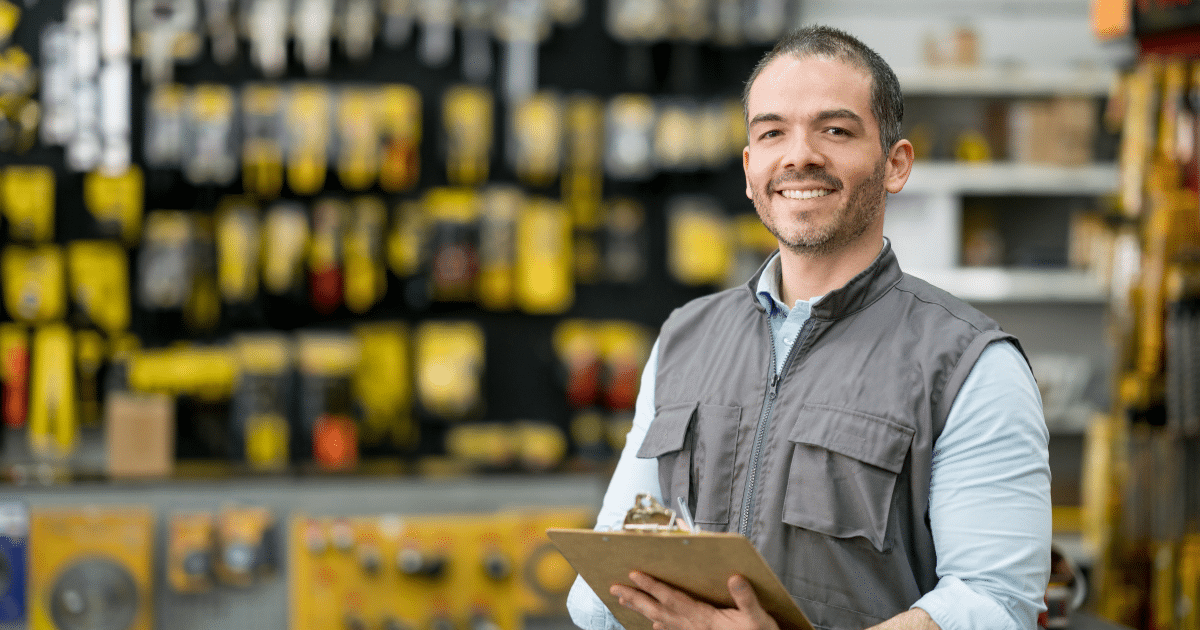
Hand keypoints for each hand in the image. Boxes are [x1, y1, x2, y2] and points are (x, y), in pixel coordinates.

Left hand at [610, 572, 781, 629]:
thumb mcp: (758, 618)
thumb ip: (746, 598)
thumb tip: (734, 578)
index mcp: (704, 618)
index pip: (672, 598)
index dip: (653, 586)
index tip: (634, 574)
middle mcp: (693, 626)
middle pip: (658, 610)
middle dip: (635, 597)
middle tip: (614, 588)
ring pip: (660, 620)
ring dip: (641, 609)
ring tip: (624, 600)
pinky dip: (660, 626)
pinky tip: (654, 625)